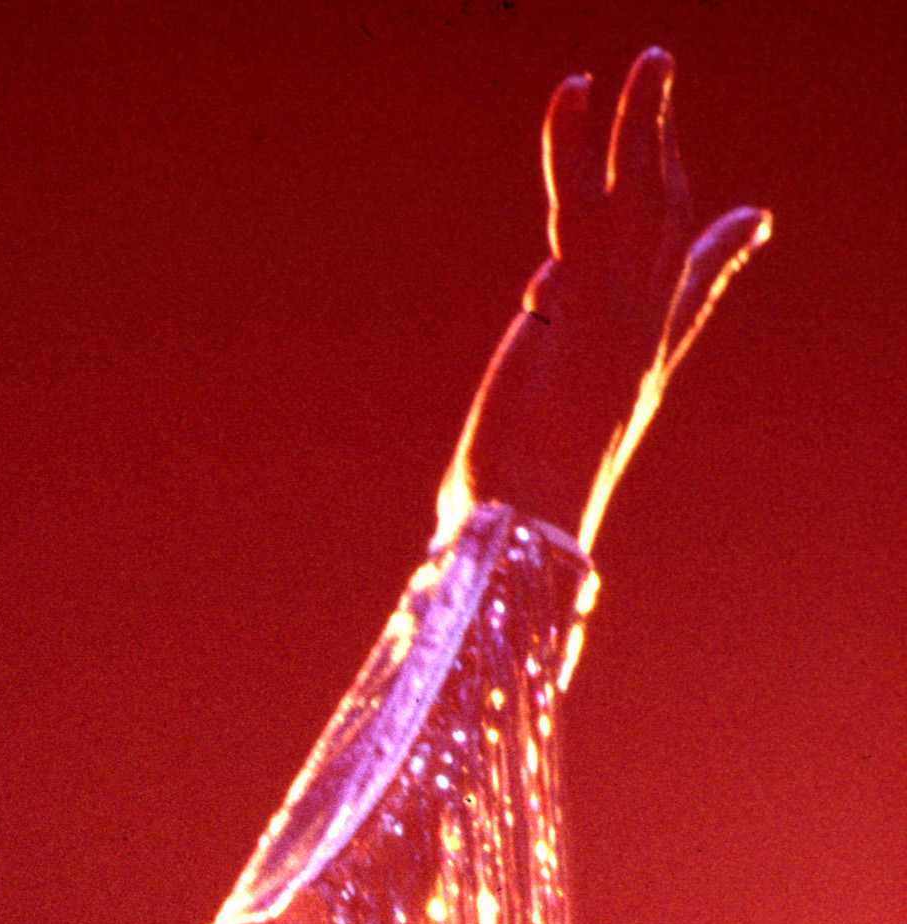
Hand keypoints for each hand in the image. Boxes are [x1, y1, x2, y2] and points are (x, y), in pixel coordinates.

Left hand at [445, 49, 770, 549]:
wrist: (523, 523)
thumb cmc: (515, 512)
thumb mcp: (540, 451)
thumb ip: (547, 419)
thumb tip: (531, 378)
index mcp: (639, 368)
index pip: (689, 298)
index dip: (720, 254)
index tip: (750, 222)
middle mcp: (640, 332)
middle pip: (668, 219)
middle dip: (666, 146)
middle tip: (663, 82)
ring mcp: (618, 312)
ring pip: (639, 194)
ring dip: (642, 118)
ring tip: (648, 58)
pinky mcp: (578, 301)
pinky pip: (577, 203)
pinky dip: (573, 145)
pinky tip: (573, 93)